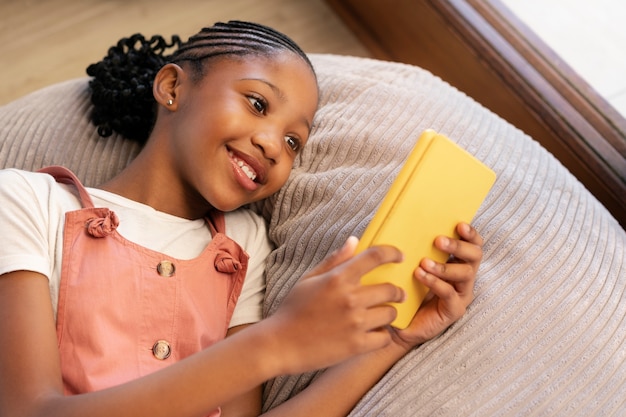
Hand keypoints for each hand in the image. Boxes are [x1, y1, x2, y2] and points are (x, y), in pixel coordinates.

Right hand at [264, 237, 406, 374]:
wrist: (280, 344)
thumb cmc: (293, 309)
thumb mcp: (309, 279)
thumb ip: (335, 260)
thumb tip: (354, 240)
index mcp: (338, 278)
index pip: (375, 256)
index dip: (392, 253)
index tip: (400, 256)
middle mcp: (350, 298)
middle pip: (390, 289)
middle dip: (396, 291)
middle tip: (396, 294)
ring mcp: (355, 323)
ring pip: (390, 314)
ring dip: (388, 313)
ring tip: (381, 315)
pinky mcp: (357, 345)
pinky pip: (384, 337)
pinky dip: (382, 335)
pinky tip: (374, 333)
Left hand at [391, 222, 482, 350]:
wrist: (397, 322)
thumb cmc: (405, 289)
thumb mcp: (410, 265)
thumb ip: (414, 247)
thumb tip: (402, 224)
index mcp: (458, 262)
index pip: (473, 244)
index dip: (470, 234)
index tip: (459, 224)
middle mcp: (464, 277)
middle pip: (475, 256)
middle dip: (459, 246)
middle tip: (438, 241)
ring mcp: (461, 294)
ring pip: (466, 274)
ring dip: (445, 266)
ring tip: (424, 262)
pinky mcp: (453, 310)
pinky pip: (450, 294)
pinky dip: (436, 283)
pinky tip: (421, 276)